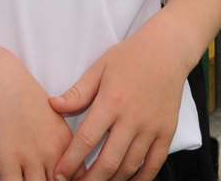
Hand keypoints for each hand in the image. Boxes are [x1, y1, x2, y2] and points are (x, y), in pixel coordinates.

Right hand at [0, 47, 71, 179]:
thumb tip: (66, 167)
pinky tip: (12, 179)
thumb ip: (61, 143)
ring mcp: (29, 159)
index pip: (80, 177)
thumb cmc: (22, 94)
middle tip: (45, 178)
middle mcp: (51, 154)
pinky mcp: (7, 161)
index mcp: (65, 143)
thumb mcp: (53, 115)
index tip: (61, 178)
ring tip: (29, 180)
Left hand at [50, 18, 188, 180]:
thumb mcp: (99, 69)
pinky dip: (140, 178)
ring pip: (130, 167)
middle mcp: (132, 119)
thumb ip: (78, 93)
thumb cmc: (128, 57)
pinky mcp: (166, 134)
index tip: (60, 174)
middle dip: (90, 179)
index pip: (87, 139)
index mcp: (111, 102)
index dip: (72, 160)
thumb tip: (53, 106)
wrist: (166, 52)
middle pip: (108, 161)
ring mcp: (151, 129)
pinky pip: (153, 165)